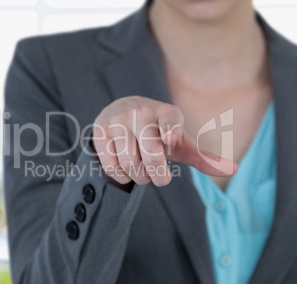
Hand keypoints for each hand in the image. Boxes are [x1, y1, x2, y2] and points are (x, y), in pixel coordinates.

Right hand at [92, 96, 236, 188]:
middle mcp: (139, 113)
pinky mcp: (100, 132)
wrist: (121, 113)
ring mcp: (117, 121)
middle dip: (158, 176)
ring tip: (142, 171)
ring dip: (139, 177)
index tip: (170, 138)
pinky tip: (125, 169)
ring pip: (130, 164)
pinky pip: (111, 166)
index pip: (170, 119)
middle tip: (159, 178)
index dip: (171, 129)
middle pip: (151, 156)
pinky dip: (121, 176)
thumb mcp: (179, 142)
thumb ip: (202, 157)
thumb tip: (234, 169)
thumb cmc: (157, 132)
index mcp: (164, 112)